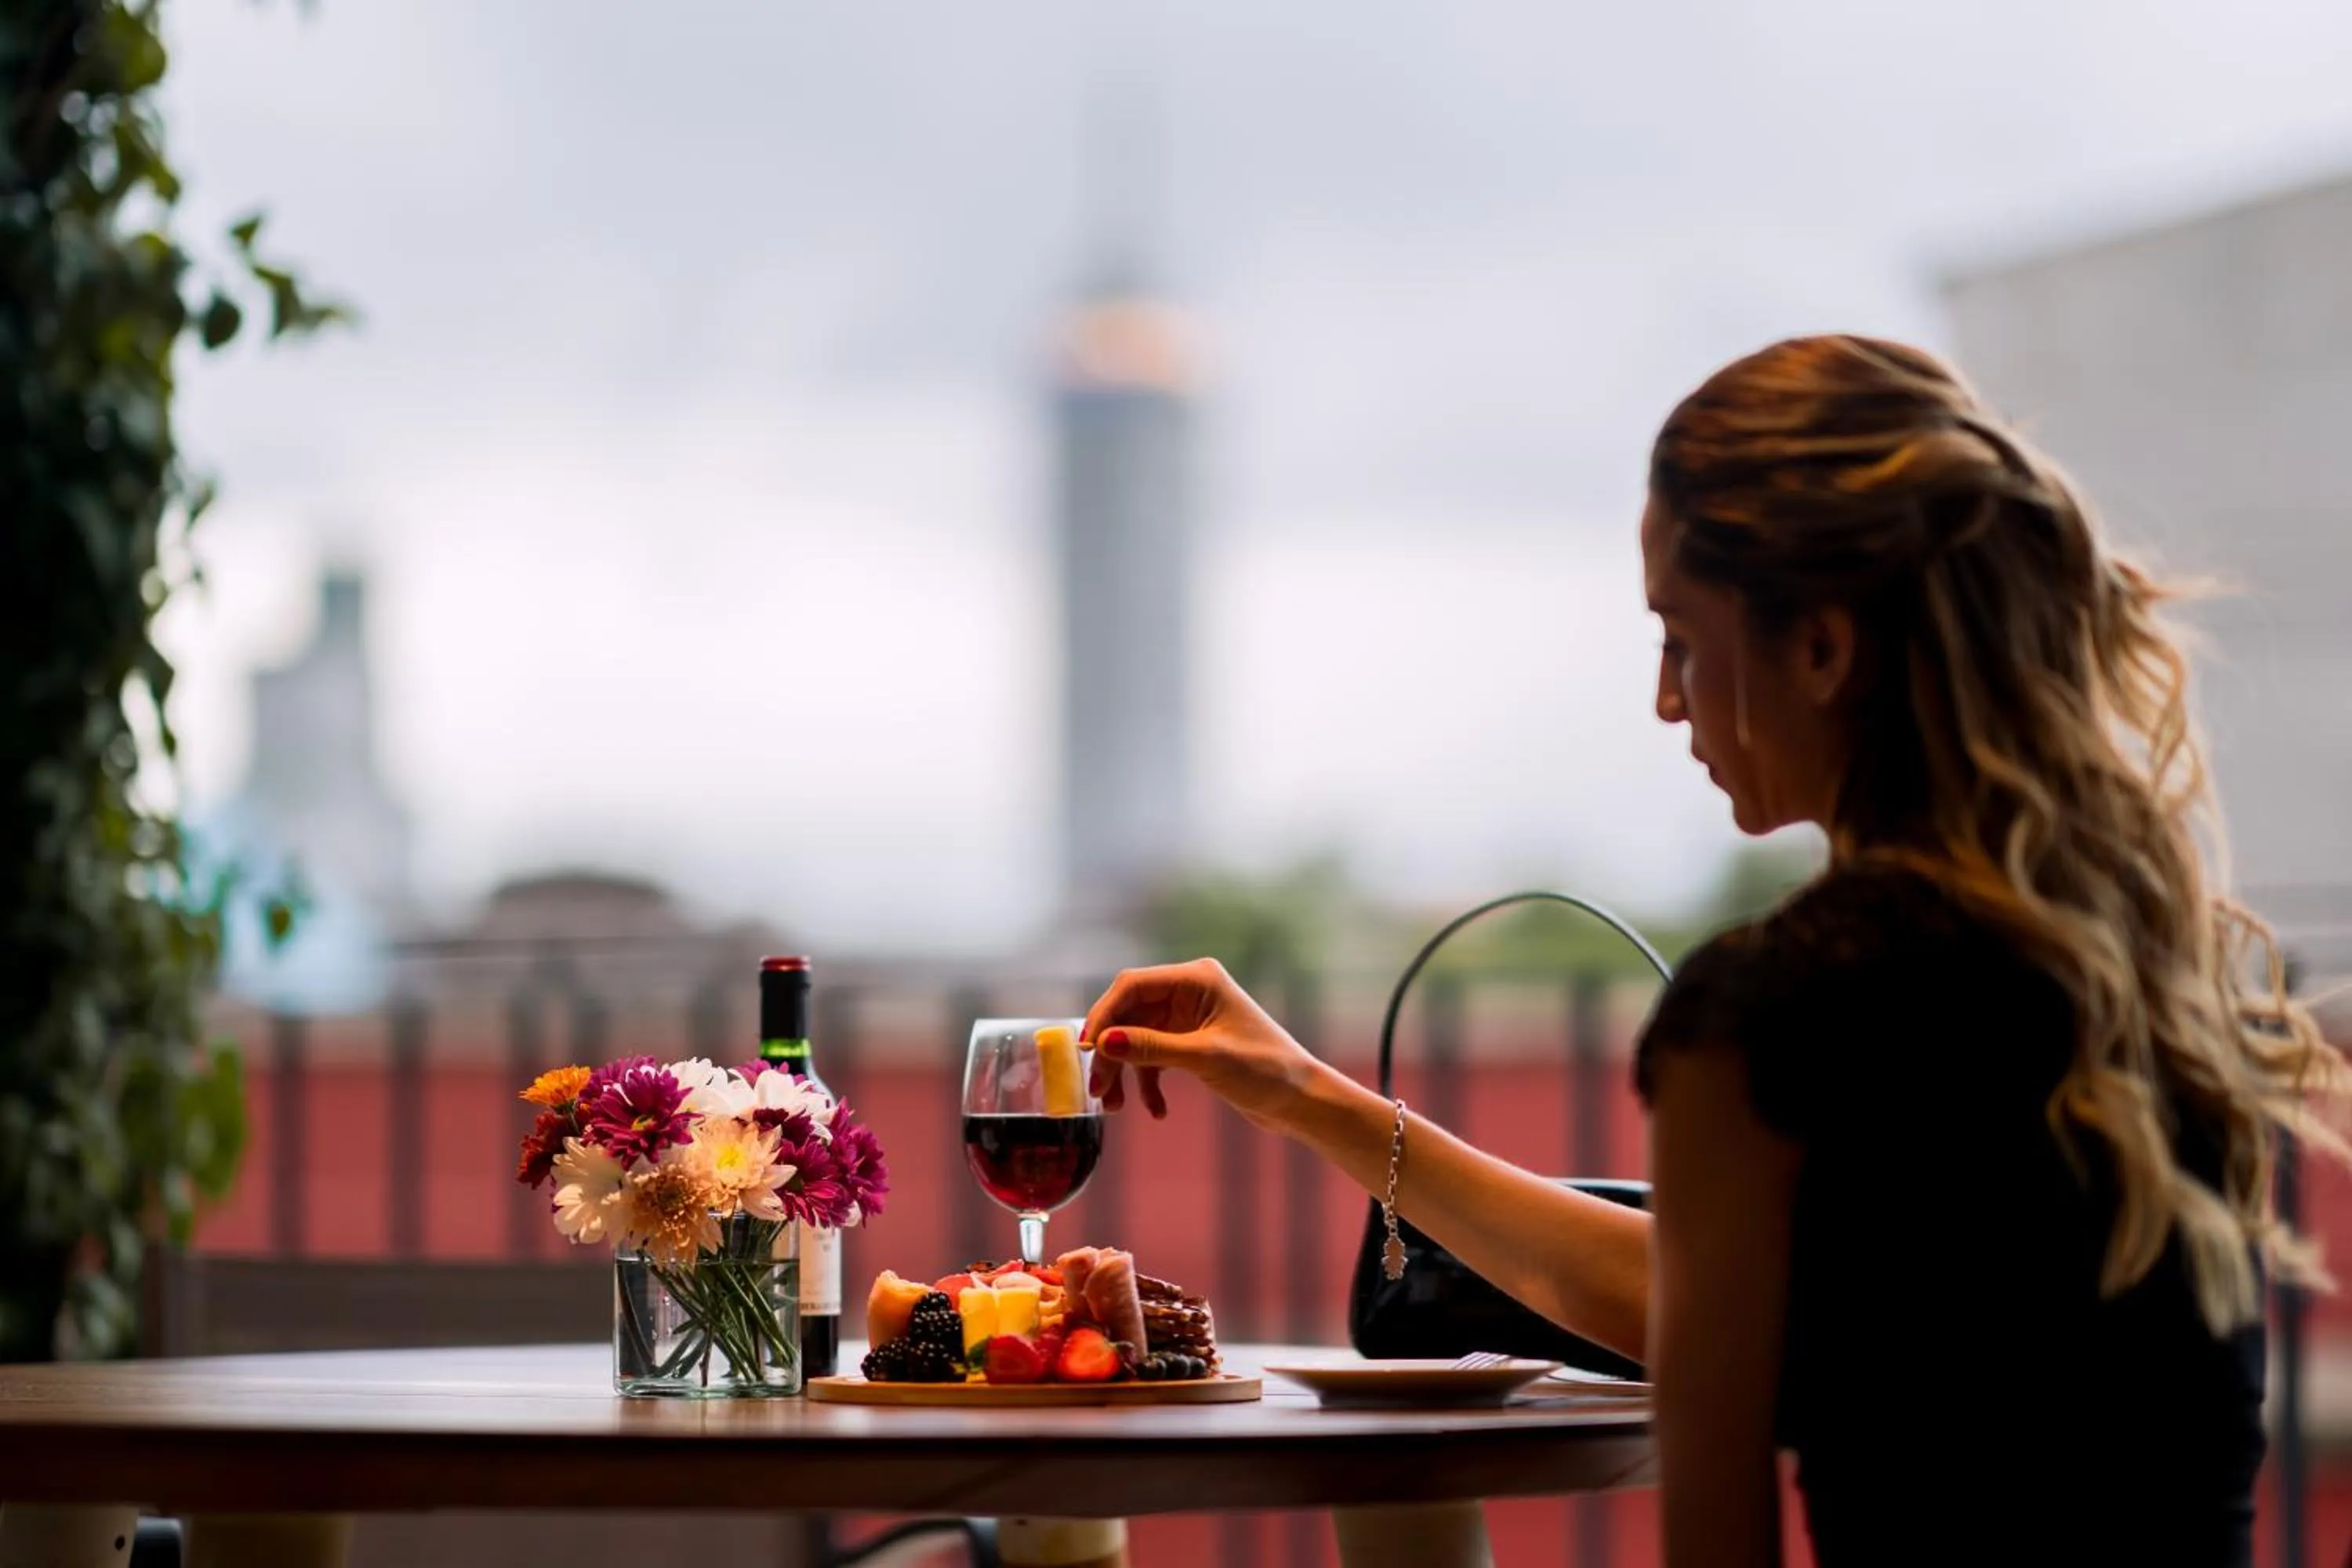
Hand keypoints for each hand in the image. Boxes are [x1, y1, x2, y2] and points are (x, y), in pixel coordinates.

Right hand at [1081, 958, 1325, 1132]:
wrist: (1300, 1100)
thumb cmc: (1265, 1070)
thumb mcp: (1205, 1058)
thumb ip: (1152, 1048)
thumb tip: (1104, 1042)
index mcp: (1197, 979)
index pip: (1133, 985)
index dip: (1105, 1015)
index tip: (1087, 1049)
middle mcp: (1189, 992)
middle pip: (1129, 1014)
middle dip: (1111, 1051)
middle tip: (1098, 1089)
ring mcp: (1188, 1018)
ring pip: (1136, 1039)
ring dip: (1124, 1072)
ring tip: (1116, 1107)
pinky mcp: (1190, 1044)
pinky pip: (1153, 1058)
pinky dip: (1148, 1083)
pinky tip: (1156, 1110)